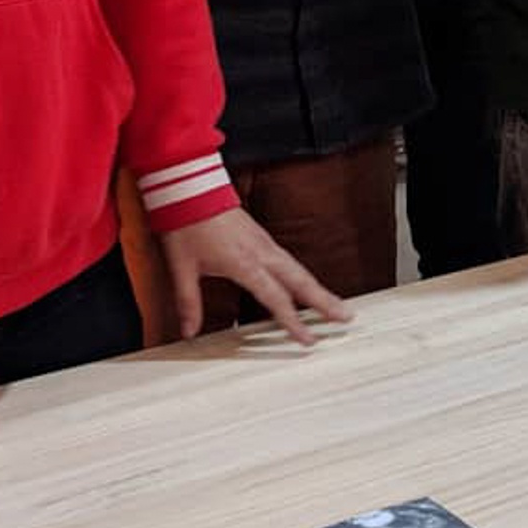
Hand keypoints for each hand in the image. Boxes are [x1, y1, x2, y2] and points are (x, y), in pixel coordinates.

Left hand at [162, 208, 351, 343]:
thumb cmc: (186, 223)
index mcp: (244, 263)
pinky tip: (305, 284)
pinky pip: (290, 260)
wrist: (189, 187)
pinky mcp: (262, 236)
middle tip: (347, 317)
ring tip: (335, 304)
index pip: (276, 298)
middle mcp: (261, 253)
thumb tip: (189, 330)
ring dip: (318, 288)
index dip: (293, 322)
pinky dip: (303, 275)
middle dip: (325, 301)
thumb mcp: (181, 267)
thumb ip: (188, 302)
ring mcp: (264, 243)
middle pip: (301, 281)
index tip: (309, 340)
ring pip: (299, 269)